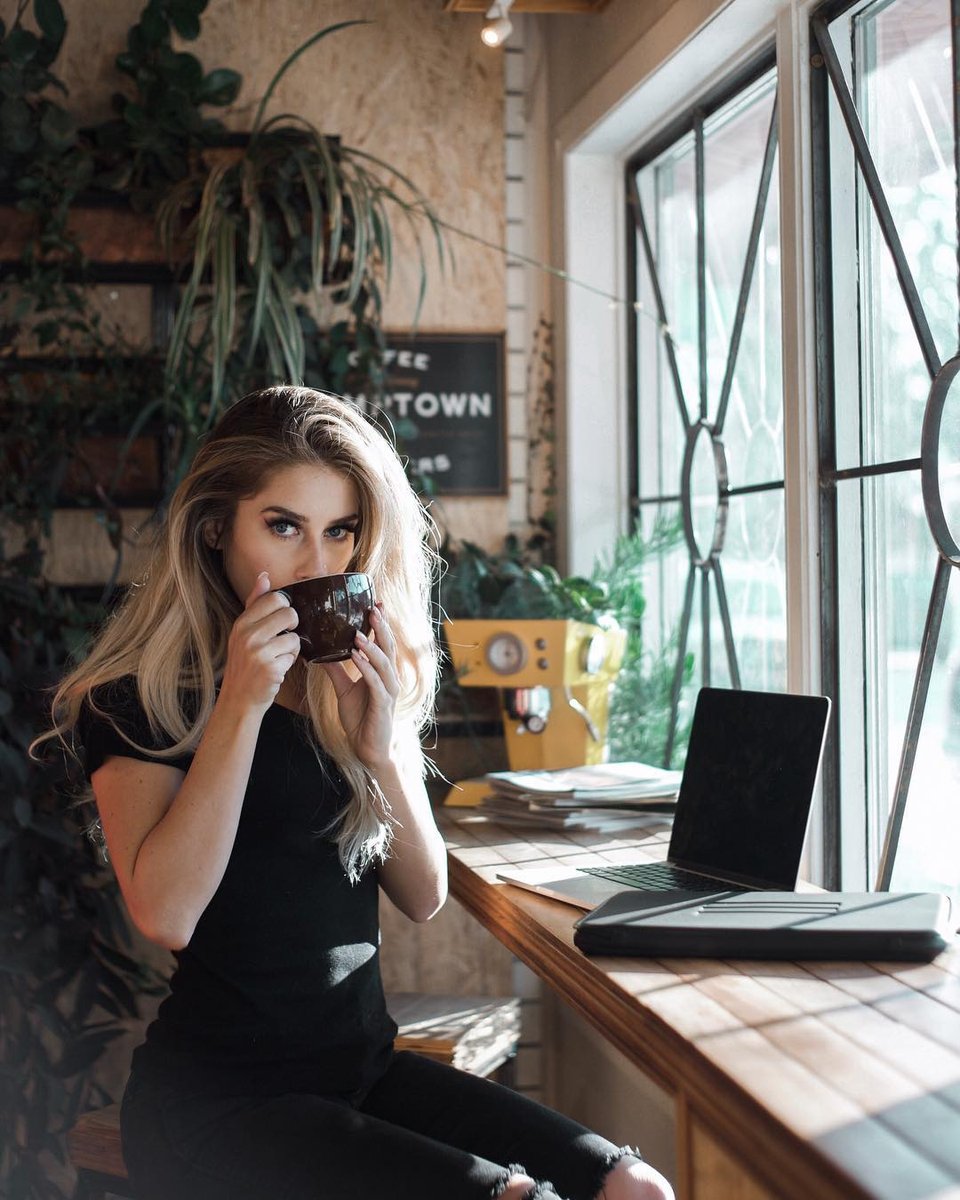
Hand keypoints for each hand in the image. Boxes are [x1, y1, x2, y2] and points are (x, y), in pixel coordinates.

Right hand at [219, 572, 300, 712]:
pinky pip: (294, 655)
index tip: (279, 621)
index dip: (284, 608)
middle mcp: (247, 635)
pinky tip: (277, 668)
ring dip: (291, 648)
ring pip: (295, 637)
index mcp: (242, 623)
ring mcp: (258, 652)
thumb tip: (264, 576)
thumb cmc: (245, 664)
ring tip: (278, 656)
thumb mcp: (243, 632)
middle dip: (292, 627)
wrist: (239, 699)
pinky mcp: (270, 668)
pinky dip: (290, 662)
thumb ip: (255, 603)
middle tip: (282, 639)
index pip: (275, 598)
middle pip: (289, 613)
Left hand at [320, 605, 399, 770]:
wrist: (367, 748)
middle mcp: (389, 678)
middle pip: (389, 647)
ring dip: (372, 647)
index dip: (382, 623)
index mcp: (382, 672)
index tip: (376, 603)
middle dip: (381, 627)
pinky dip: (366, 668)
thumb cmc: (360, 718)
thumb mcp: (344, 689)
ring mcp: (388, 691)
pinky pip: (375, 682)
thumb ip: (336, 670)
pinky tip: (355, 657)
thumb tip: (320, 653)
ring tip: (359, 633)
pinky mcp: (383, 704)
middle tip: (373, 608)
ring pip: (384, 663)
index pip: (384, 642)